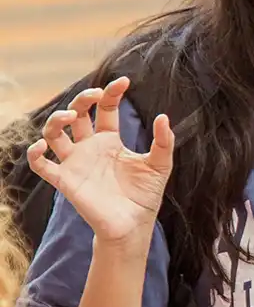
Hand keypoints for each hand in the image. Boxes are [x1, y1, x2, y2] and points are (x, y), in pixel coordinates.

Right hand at [27, 77, 173, 246]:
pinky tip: (42, 145)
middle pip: (77, 114)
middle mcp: (90, 148)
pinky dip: (35, 154)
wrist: (133, 225)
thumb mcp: (160, 164)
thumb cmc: (145, 194)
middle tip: (95, 95)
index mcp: (111, 141)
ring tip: (69, 116)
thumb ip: (163, 141)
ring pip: (54, 133)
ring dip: (56, 120)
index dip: (111, 93)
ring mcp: (75, 163)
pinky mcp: (65, 180)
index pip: (105, 109)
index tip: (123, 81)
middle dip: (82, 100)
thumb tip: (163, 116)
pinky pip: (41, 165)